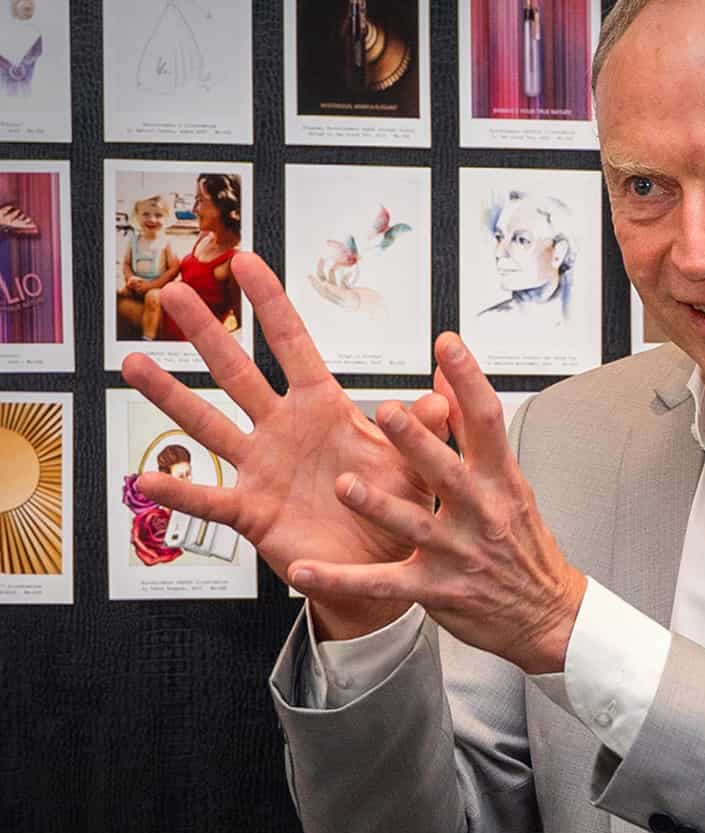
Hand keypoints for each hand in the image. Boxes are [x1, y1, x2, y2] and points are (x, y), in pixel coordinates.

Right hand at [120, 251, 440, 639]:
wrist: (383, 571)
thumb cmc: (397, 512)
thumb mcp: (417, 467)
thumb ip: (424, 431)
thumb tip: (443, 395)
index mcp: (324, 410)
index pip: (293, 346)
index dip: (270, 304)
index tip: (244, 261)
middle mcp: (284, 432)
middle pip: (238, 373)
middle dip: (205, 334)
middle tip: (173, 294)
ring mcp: (263, 469)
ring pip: (210, 425)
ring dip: (171, 396)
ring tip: (133, 363)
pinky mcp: (254, 512)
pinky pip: (211, 499)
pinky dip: (180, 490)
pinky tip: (147, 480)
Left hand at [287, 335, 586, 673]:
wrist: (545, 614)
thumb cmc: (523, 547)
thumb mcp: (509, 486)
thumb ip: (471, 435)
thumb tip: (445, 384)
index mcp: (499, 481)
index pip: (487, 421)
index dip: (468, 381)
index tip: (447, 345)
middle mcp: (479, 513)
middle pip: (446, 470)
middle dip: (417, 442)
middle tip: (386, 412)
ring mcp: (457, 553)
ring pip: (413, 525)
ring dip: (378, 506)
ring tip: (347, 488)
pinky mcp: (435, 589)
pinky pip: (381, 583)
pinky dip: (342, 579)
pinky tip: (306, 570)